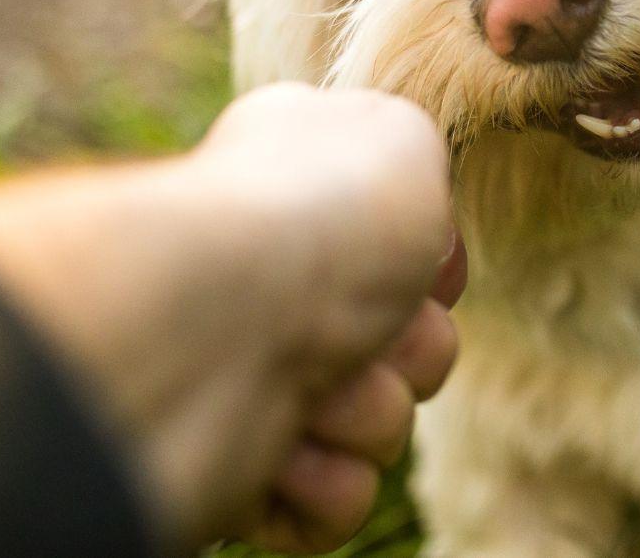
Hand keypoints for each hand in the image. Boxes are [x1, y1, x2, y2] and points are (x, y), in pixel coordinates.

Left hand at [0, 83, 461, 554]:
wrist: (210, 319)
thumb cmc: (316, 216)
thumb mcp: (398, 140)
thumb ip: (412, 163)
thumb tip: (406, 229)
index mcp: (298, 190)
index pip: (403, 248)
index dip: (429, 265)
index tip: (426, 267)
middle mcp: (271, 281)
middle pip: (411, 344)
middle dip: (414, 348)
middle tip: (370, 329)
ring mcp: (250, 375)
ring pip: (382, 425)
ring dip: (368, 411)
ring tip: (314, 387)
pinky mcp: (238, 471)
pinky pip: (338, 500)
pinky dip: (326, 481)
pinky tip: (288, 449)